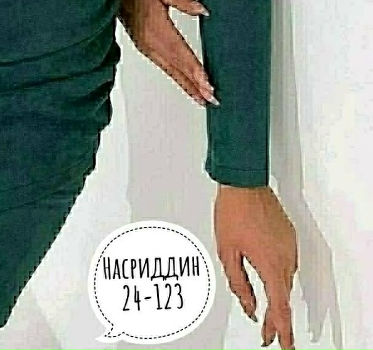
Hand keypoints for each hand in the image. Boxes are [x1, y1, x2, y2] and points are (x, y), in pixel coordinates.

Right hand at [116, 0, 218, 106]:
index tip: (206, 83)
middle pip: (177, 67)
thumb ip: (183, 0)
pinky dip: (178, 80)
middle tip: (211, 98)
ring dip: (188, 86)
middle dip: (195, 84)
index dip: (194, 69)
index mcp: (156, 28)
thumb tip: (203, 10)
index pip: (180, 52)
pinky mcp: (146, 51)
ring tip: (203, 99)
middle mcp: (152, 43)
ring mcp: (148, 49)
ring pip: (172, 72)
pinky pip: (165, 69)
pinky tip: (187, 87)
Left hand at [214, 184, 297, 348]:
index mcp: (270, 264)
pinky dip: (278, 276)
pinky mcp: (287, 236)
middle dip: (275, 318)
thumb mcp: (227, 252)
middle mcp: (284, 257)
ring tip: (266, 313)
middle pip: (283, 295)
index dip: (281, 329)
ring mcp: (288, 245)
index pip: (279, 307)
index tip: (282, 344)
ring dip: (276, 296)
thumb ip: (239, 283)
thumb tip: (248, 304)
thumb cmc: (233, 211)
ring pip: (285, 279)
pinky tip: (268, 279)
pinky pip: (285, 262)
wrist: (243, 182)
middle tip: (267, 333)